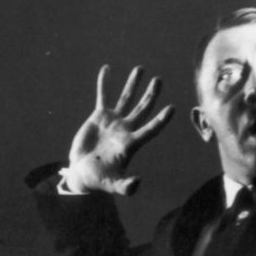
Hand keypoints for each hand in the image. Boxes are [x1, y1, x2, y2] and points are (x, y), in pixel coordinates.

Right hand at [62, 65, 174, 195]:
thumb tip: (137, 183)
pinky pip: (103, 96)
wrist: (83, 173)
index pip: (151, 129)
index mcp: (131, 144)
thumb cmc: (99, 181)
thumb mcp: (113, 185)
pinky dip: (104, 83)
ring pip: (126, 99)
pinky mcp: (99, 117)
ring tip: (141, 69)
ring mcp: (114, 122)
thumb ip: (126, 187)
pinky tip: (107, 69)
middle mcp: (126, 130)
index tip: (172, 108)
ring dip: (133, 84)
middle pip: (143, 109)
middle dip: (151, 95)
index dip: (161, 120)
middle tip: (159, 80)